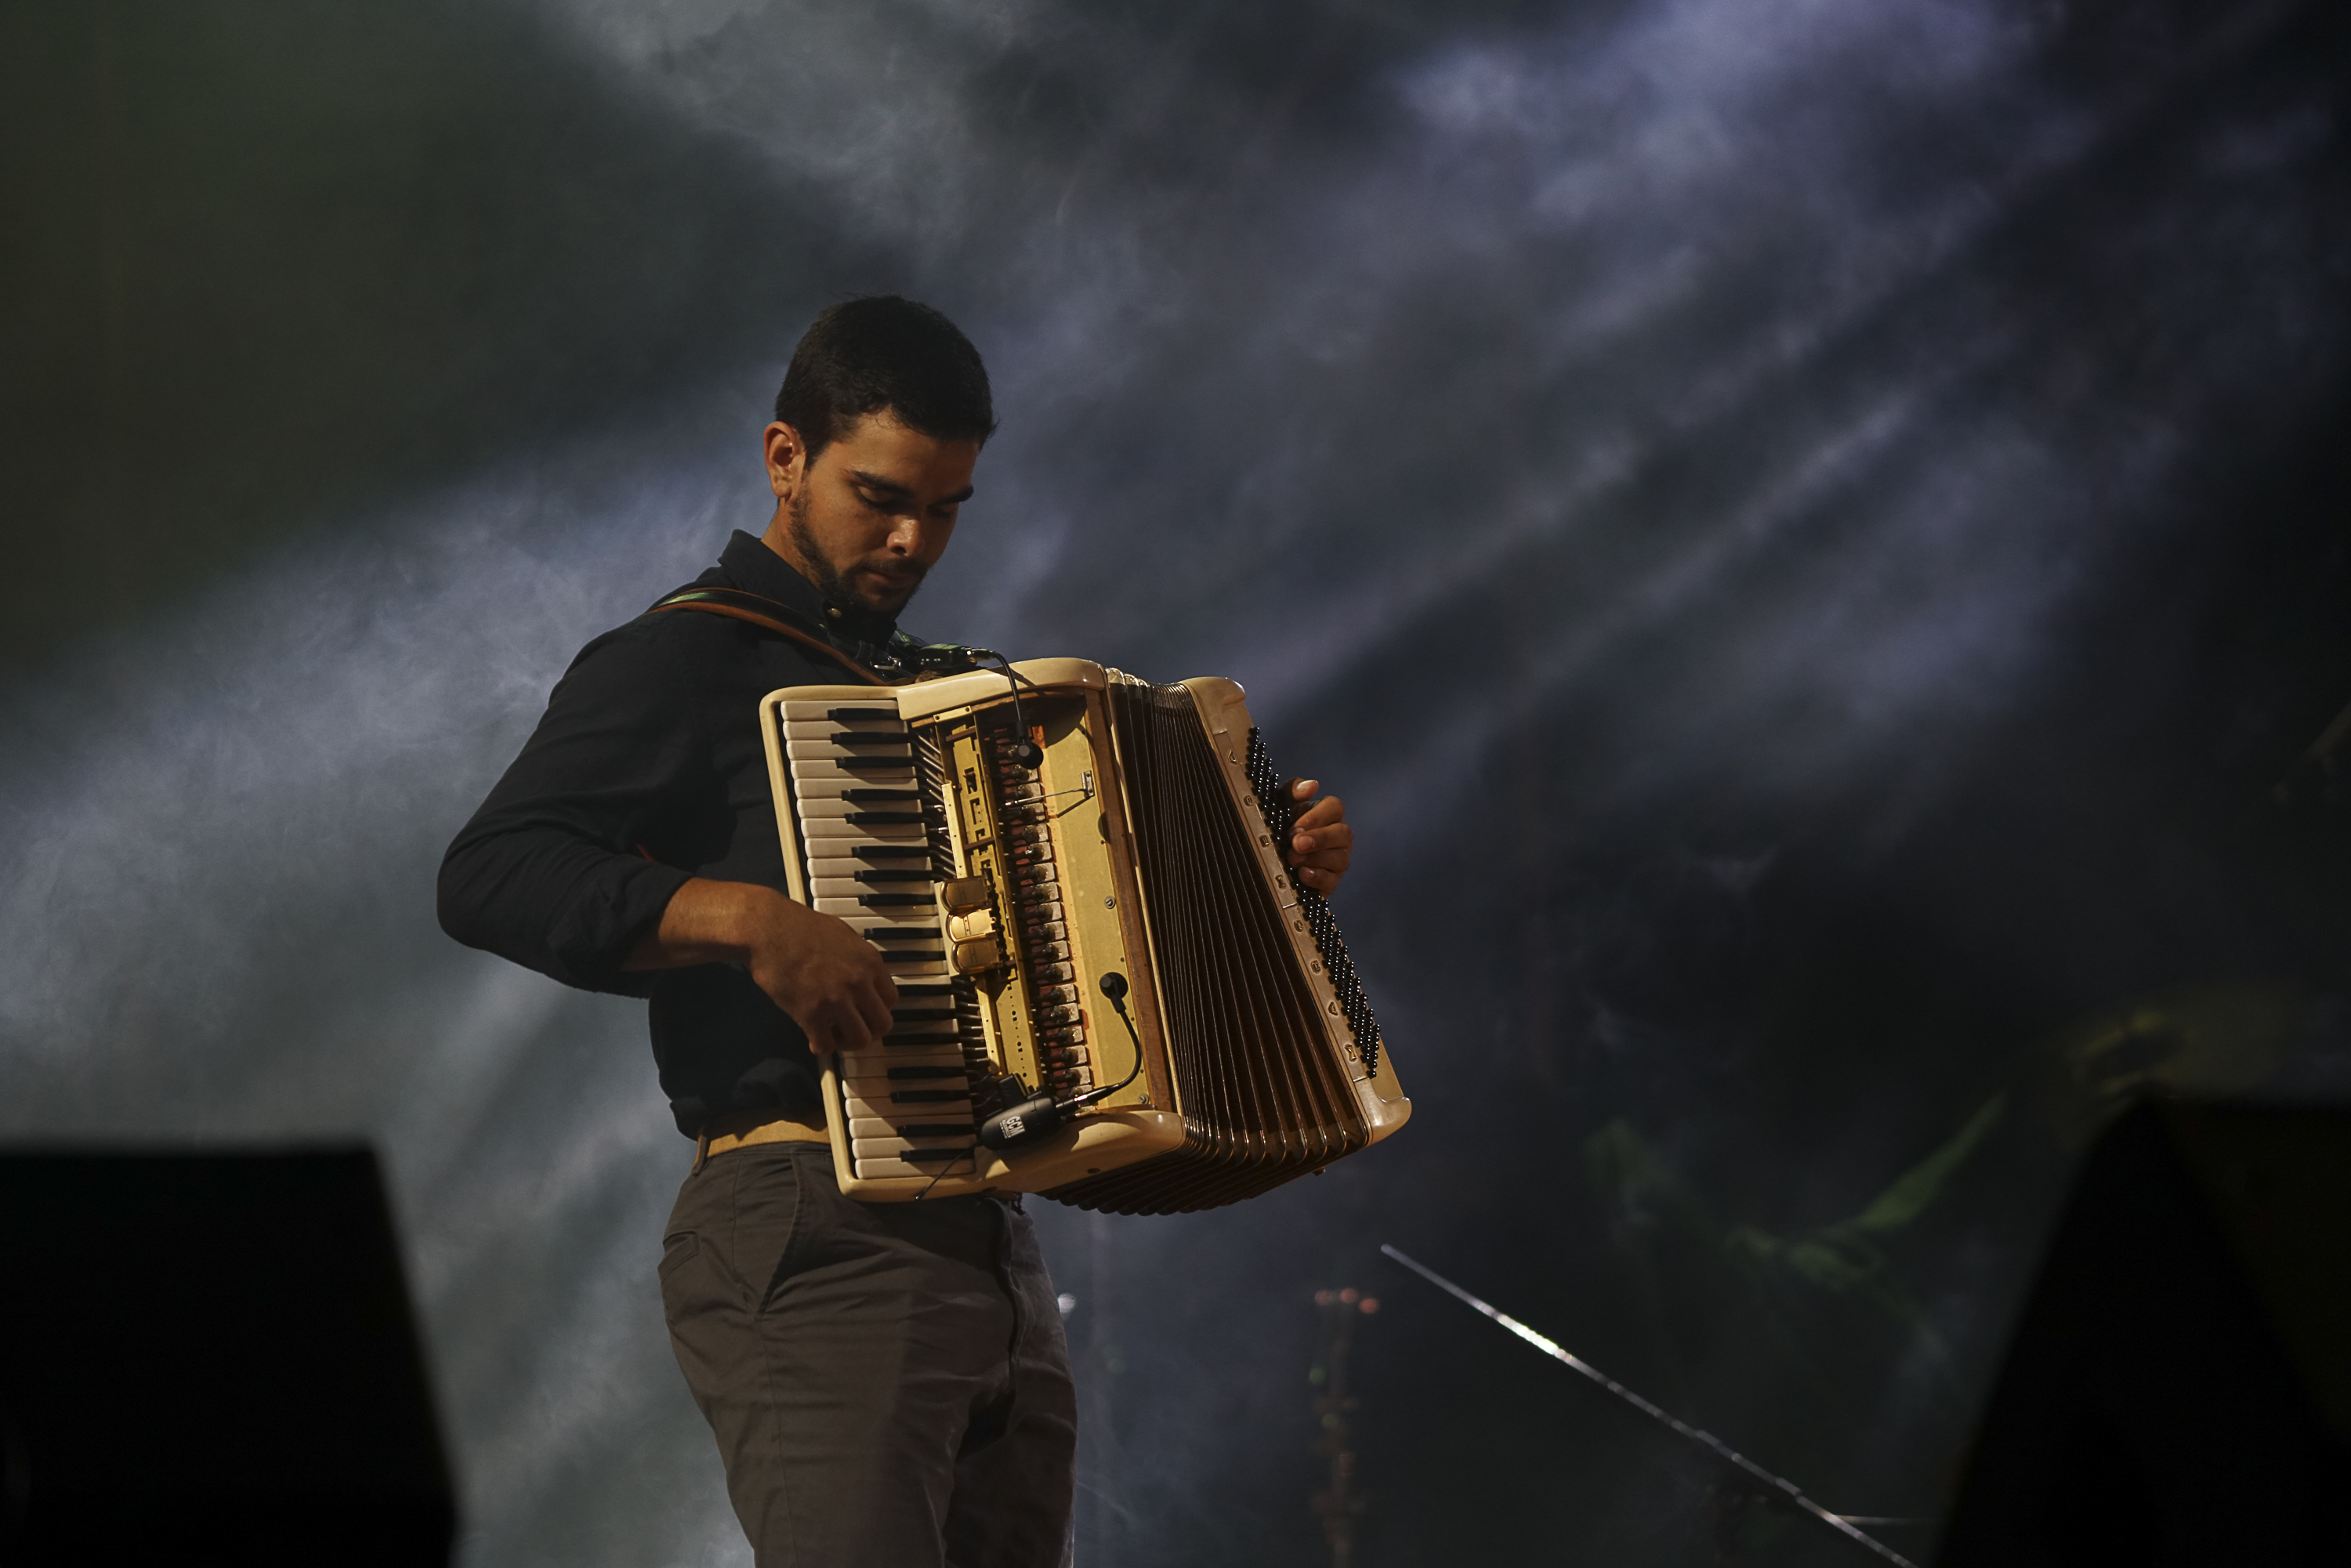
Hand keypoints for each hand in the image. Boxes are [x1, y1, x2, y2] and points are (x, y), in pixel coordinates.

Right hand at [625, 879, 897, 1051]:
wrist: (758, 925)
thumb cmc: (791, 926)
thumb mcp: (833, 933)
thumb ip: (852, 956)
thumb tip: (865, 975)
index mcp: (867, 958)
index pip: (892, 999)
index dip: (880, 1011)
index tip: (869, 1017)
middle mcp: (858, 979)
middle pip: (880, 1025)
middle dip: (866, 1033)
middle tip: (850, 1036)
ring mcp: (835, 997)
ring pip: (856, 1039)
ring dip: (844, 1044)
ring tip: (829, 1041)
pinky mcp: (809, 1013)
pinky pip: (826, 1044)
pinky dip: (821, 1048)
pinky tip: (811, 1045)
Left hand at [1285, 778, 1352, 896]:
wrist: (1269, 858)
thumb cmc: (1280, 825)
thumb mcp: (1280, 804)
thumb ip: (1293, 790)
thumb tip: (1311, 786)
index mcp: (1328, 814)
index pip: (1335, 807)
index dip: (1317, 817)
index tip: (1295, 827)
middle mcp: (1339, 836)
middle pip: (1343, 834)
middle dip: (1319, 839)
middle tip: (1296, 844)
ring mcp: (1338, 860)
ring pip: (1340, 859)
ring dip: (1315, 859)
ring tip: (1292, 861)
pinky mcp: (1331, 882)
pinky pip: (1333, 882)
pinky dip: (1317, 878)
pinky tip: (1302, 875)